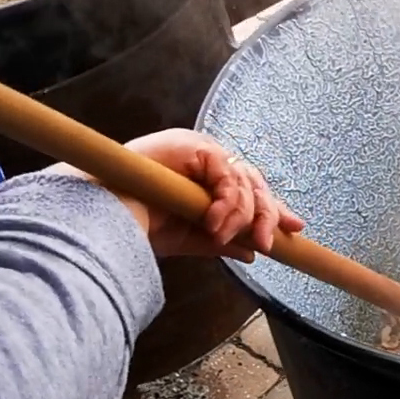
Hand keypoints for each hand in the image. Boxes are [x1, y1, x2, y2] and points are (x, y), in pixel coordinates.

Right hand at [48, 129, 303, 260]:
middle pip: (251, 181)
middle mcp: (202, 160)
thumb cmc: (137, 226)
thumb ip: (221, 241)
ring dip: (239, 214)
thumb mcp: (189, 239)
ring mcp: (198, 149)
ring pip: (243, 179)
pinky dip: (224, 202)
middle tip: (265, 242)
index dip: (271, 207)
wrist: (104, 220)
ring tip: (220, 236)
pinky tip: (212, 223)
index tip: (295, 229)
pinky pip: (225, 174)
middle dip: (264, 213)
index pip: (246, 189)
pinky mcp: (192, 145)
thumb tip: (252, 253)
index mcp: (201, 179)